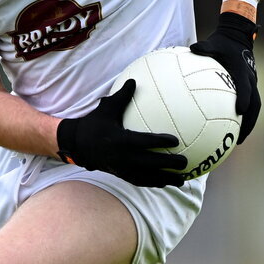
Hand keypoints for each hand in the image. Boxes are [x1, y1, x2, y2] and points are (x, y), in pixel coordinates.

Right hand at [56, 80, 186, 187]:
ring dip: (165, 179)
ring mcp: (121, 169)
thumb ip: (122, 96)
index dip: (159, 142)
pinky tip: (168, 182)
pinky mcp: (121, 175)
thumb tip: (134, 80)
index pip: (142, 142)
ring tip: (182, 180)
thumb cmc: (95, 124)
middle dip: (168, 164)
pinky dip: (155, 183)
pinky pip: (140, 181)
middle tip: (185, 162)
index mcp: (119, 140)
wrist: (78, 145)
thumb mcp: (107, 109)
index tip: (175, 140)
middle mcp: (121, 157)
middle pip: (149, 163)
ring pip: (147, 177)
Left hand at [190, 12, 259, 142]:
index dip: (244, 98)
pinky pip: (249, 104)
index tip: (240, 110)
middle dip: (249, 121)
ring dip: (248, 124)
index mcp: (241, 71)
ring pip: (255, 107)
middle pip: (255, 104)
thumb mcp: (213, 43)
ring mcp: (251, 84)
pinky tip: (231, 129)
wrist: (238, 38)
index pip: (245, 87)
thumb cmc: (222, 43)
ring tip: (239, 140)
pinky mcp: (249, 87)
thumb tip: (193, 48)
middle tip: (240, 137)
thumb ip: (204, 47)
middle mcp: (250, 79)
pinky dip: (244, 118)